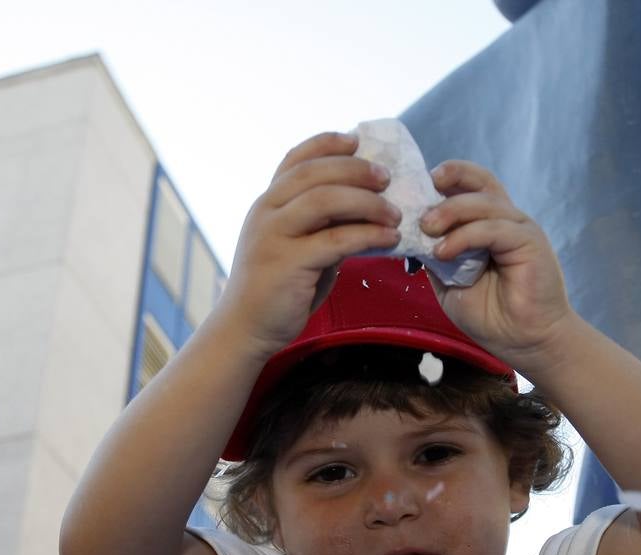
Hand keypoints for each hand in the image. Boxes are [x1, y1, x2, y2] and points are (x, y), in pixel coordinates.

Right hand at [220, 131, 401, 357]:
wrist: (246, 328)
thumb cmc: (277, 288)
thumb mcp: (297, 246)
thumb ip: (321, 225)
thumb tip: (364, 207)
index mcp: (267, 202)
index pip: (296, 158)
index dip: (327, 144)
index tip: (357, 140)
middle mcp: (266, 212)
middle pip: (315, 173)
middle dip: (356, 170)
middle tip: (387, 178)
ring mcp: (274, 236)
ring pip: (325, 200)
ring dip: (367, 202)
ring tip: (394, 213)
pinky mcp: (288, 264)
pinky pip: (336, 240)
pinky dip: (368, 235)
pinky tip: (389, 239)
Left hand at [420, 161, 575, 366]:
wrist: (521, 342)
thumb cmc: (489, 314)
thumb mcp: (448, 281)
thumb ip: (434, 255)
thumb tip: (410, 233)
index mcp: (487, 224)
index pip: (469, 186)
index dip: (447, 178)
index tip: (418, 185)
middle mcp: (505, 220)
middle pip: (480, 182)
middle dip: (448, 183)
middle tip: (419, 207)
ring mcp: (519, 228)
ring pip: (484, 203)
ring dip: (450, 212)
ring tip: (426, 228)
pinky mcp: (529, 242)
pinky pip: (493, 229)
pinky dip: (465, 236)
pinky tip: (444, 251)